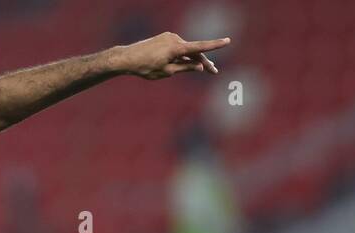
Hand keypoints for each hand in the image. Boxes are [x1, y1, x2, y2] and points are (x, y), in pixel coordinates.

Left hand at [115, 32, 229, 78]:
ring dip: (192, 60)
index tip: (228, 41)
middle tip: (213, 72)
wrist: (127, 58)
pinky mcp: (165, 38)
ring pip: (186, 50)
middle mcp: (175, 39)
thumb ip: (184, 68)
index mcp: (177, 48)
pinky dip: (182, 56)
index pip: (199, 47)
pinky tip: (180, 63)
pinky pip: (178, 48)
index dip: (215, 45)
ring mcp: (170, 37)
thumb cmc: (145, 68)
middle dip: (203, 62)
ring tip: (201, 69)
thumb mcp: (166, 72)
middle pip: (194, 51)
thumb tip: (199, 67)